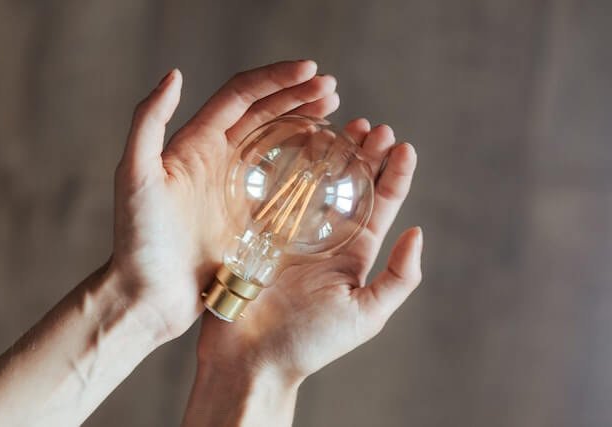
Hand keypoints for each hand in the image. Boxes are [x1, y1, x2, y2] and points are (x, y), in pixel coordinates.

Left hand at [108, 61, 339, 340]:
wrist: (148, 295)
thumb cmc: (138, 239)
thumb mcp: (135, 177)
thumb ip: (148, 123)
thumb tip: (174, 75)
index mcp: (195, 142)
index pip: (241, 96)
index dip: (276, 79)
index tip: (311, 71)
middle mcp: (216, 157)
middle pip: (263, 112)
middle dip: (297, 94)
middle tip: (332, 88)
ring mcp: (233, 185)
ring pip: (275, 141)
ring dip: (303, 120)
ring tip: (334, 111)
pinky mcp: (246, 214)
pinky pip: (280, 181)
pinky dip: (302, 161)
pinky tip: (322, 156)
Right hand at [195, 119, 421, 381]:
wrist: (251, 358)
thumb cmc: (310, 342)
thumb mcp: (366, 314)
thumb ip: (397, 278)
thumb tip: (419, 233)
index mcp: (354, 254)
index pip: (381, 205)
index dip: (394, 175)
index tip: (404, 145)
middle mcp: (326, 238)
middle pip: (350, 185)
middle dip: (365, 155)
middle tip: (372, 127)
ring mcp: (292, 231)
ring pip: (316, 181)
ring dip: (330, 153)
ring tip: (342, 126)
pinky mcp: (261, 230)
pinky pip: (276, 191)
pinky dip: (288, 166)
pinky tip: (297, 143)